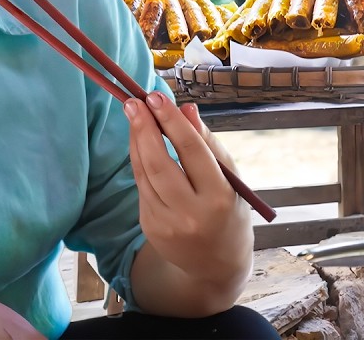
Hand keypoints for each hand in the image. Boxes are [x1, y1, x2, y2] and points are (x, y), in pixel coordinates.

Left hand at [124, 93, 251, 285]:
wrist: (216, 266)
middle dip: (144, 128)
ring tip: (133, 112)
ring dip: (136, 140)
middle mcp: (191, 213)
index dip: (171, 121)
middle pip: (160, 163)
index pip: (191, 151)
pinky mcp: (150, 227)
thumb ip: (208, 144)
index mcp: (218, 197)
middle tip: (134, 101)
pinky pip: (142, 187)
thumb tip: (186, 109)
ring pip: (144, 174)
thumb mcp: (230, 180)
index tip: (157, 96)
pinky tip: (139, 141)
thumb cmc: (229, 213)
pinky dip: (139, 161)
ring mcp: (167, 223)